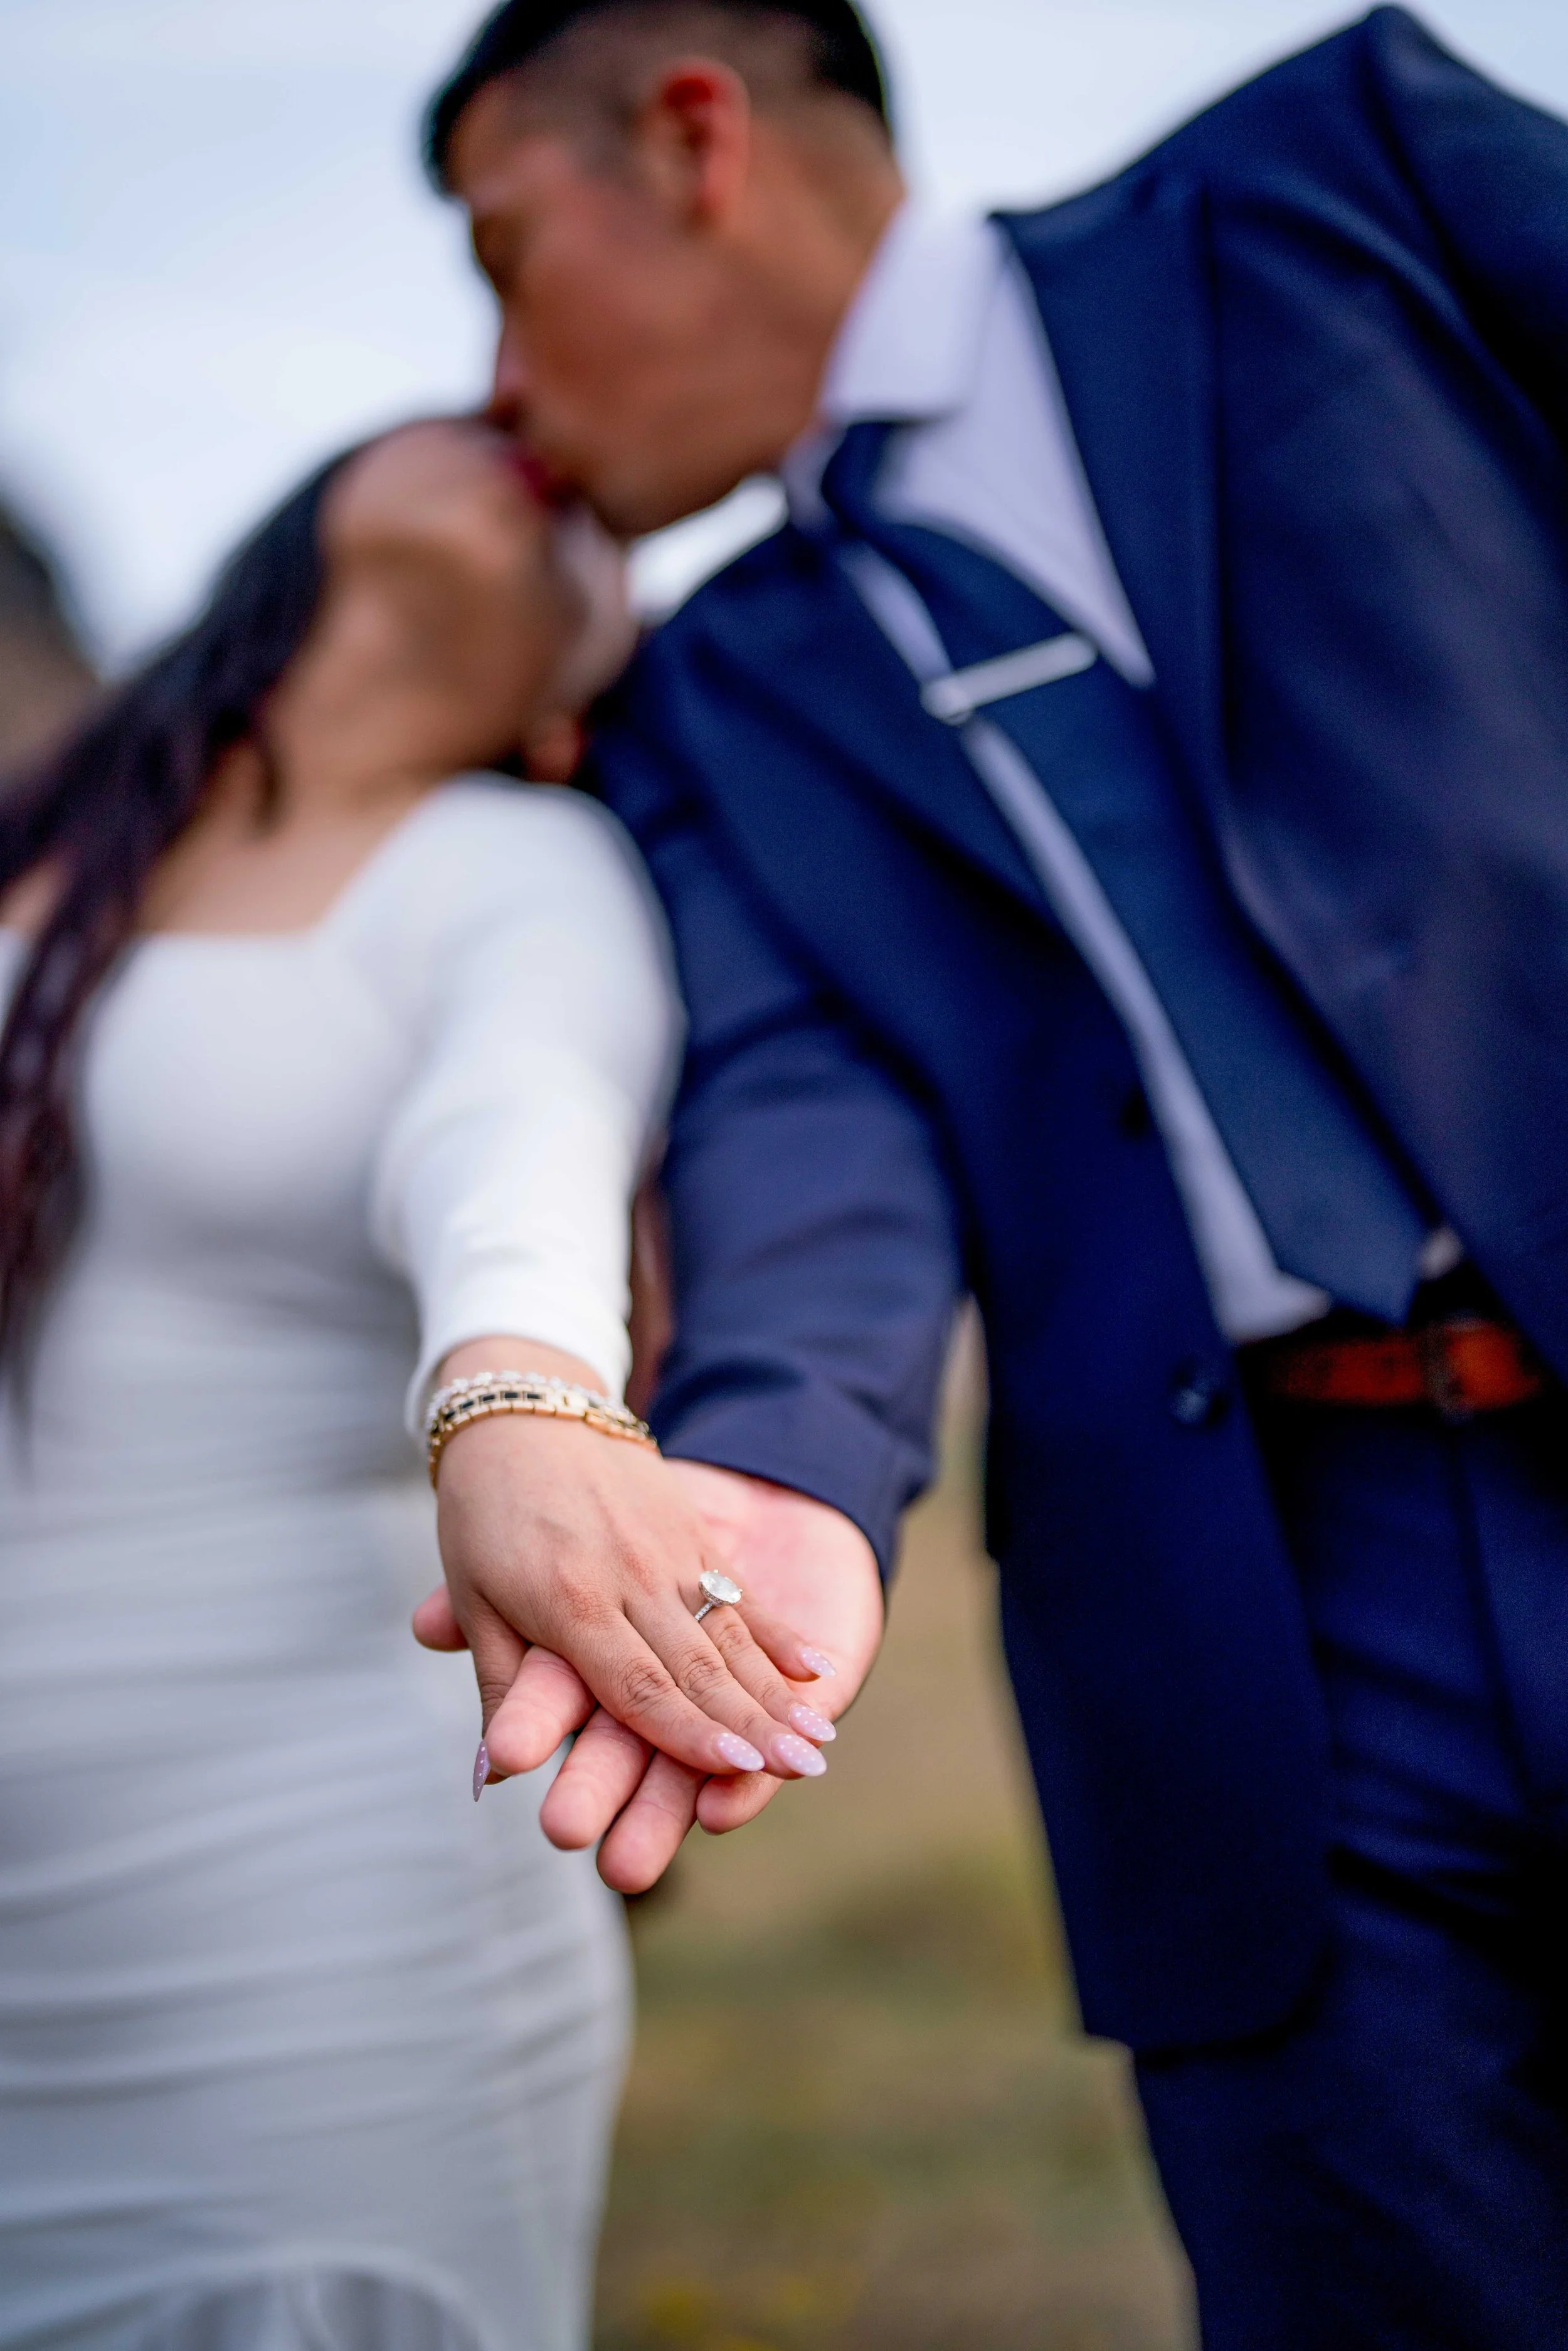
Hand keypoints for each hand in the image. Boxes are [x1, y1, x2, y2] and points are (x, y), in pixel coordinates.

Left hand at [420, 1339, 840, 1795]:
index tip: (740, 1774)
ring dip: (775, 1694)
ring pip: (730, 1637)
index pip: (639, 1686)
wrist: (522, 1406)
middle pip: (698, 1667)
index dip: (689, 1735)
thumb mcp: (476, 1597)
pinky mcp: (691, 1532)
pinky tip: (814, 1672)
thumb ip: (499, 1684)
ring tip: (816, 1741)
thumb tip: (494, 1772)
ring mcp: (669, 1553)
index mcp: (571, 1604)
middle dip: (753, 1727)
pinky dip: (779, 1637)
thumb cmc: (485, 1511)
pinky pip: (741, 1594)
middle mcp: (630, 1580)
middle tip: (803, 1769)